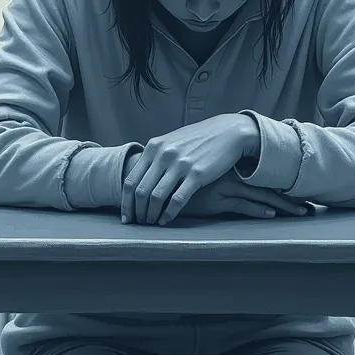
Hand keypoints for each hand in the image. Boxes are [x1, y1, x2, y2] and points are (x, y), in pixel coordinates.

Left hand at [121, 114, 256, 225]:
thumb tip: (142, 177)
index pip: (131, 180)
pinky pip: (177, 199)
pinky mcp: (197, 174)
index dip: (126, 202)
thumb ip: (156, 156)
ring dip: (150, 214)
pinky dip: (168, 213)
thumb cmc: (199, 139)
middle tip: (139, 223)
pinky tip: (166, 220)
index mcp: (154, 147)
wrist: (228, 131)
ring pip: (156, 197)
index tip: (126, 216)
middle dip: (137, 211)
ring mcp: (180, 164)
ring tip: (151, 223)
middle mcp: (164, 154)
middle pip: (140, 191)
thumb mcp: (172, 141)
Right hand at [178, 169, 310, 220]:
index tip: (302, 198)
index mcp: (231, 169)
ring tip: (300, 212)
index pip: (264, 179)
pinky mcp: (215, 199)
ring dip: (282, 206)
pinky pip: (241, 205)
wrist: (161, 185)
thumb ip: (222, 183)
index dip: (283, 190)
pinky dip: (257, 210)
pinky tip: (270, 214)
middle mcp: (231, 176)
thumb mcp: (207, 182)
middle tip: (309, 209)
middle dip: (289, 201)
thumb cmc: (184, 185)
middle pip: (268, 189)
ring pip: (260, 196)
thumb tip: (241, 192)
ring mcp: (224, 187)